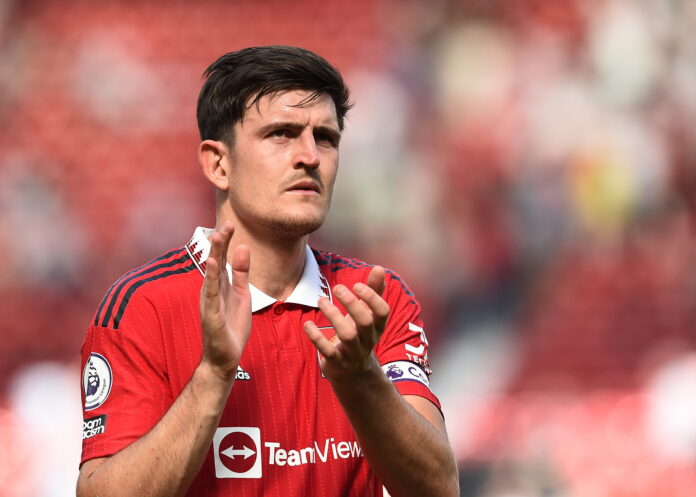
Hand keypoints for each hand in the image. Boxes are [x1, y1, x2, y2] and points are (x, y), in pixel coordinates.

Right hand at [199, 222, 251, 380]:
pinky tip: (211, 264)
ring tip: (217, 237)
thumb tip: (242, 246)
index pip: (222, 258)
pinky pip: (210, 294)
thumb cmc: (232, 326)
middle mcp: (212, 290)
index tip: (231, 223)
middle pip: (215, 262)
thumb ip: (242, 272)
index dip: (226, 241)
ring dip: (214, 255)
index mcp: (220, 285)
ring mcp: (209, 302)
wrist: (225, 357)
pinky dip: (211, 278)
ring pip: (211, 274)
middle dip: (220, 243)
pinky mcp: (211, 315)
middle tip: (226, 224)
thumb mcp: (242, 294)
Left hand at [304, 266, 389, 380]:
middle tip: (337, 288)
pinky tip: (308, 324)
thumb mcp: (367, 314)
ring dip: (333, 316)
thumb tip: (379, 268)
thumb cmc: (359, 334)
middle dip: (351, 303)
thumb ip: (373, 291)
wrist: (353, 373)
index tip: (357, 285)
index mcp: (377, 327)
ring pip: (347, 335)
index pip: (382, 311)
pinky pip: (327, 350)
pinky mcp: (337, 363)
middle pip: (365, 322)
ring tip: (321, 300)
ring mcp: (353, 353)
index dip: (372, 297)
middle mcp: (368, 340)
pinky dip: (317, 337)